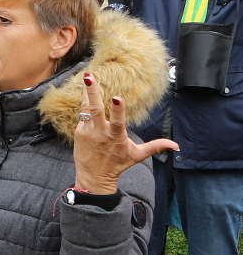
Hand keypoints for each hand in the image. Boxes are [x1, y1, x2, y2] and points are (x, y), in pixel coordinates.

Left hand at [73, 72, 178, 193]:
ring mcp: (88, 131)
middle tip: (90, 78)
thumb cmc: (117, 164)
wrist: (93, 177)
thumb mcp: (137, 155)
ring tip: (87, 77)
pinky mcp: (79, 132)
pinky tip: (86, 92)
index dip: (118, 110)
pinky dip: (85, 103)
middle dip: (93, 93)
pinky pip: (82, 115)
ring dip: (86, 93)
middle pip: (96, 110)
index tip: (116, 98)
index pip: (118, 122)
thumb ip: (155, 146)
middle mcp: (100, 132)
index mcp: (116, 137)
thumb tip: (176, 146)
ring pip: (86, 109)